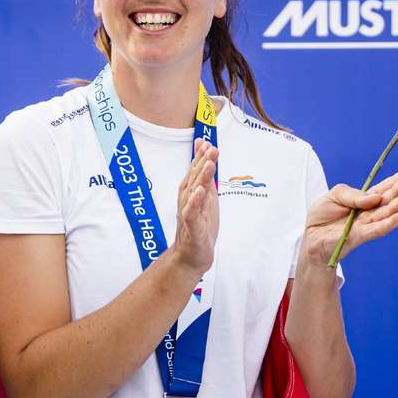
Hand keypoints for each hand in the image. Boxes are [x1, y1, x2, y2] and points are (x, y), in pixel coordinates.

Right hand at [171, 139, 219, 275]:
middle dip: (202, 162)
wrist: (191, 256)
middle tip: (210, 147)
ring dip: (200, 177)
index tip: (206, 141)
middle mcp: (187, 200)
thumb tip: (207, 158)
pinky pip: (192, 213)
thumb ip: (206, 178)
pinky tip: (200, 192)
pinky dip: (195, 202)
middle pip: (194, 178)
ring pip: (193, 192)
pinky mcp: (192, 228)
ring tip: (208, 163)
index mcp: (190, 193)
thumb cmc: (199, 226)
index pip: (195, 171)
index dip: (200, 156)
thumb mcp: (206, 199)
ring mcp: (188, 213)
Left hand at [301, 163, 397, 269]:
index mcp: (364, 199)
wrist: (310, 236)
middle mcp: (370, 211)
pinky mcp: (360, 236)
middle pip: (389, 199)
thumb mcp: (333, 195)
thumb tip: (375, 198)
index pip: (385, 187)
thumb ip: (353, 194)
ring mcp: (367, 224)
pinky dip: (389, 223)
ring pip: (387, 213)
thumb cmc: (322, 216)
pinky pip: (377, 229)